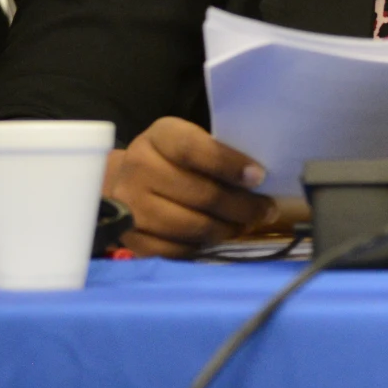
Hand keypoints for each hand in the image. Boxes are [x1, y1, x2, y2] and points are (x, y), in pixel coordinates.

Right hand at [105, 117, 276, 257]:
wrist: (120, 182)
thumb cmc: (169, 159)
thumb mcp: (189, 140)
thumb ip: (217, 153)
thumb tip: (257, 179)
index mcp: (160, 137)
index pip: (195, 150)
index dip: (230, 165)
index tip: (259, 177)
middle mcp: (139, 169)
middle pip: (201, 194)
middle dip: (242, 206)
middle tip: (267, 210)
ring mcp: (131, 207)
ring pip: (192, 226)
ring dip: (228, 229)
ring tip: (246, 225)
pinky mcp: (130, 239)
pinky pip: (176, 249)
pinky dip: (203, 246)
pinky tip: (218, 238)